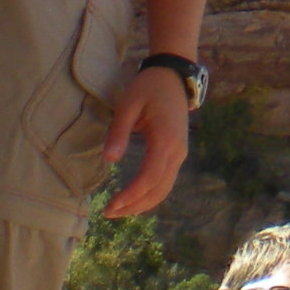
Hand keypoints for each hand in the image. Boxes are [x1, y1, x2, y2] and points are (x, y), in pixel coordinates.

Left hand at [101, 63, 191, 216]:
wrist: (172, 76)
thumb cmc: (147, 88)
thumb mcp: (128, 105)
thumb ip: (118, 132)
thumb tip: (109, 160)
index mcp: (165, 140)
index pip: (148, 178)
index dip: (130, 196)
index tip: (110, 206)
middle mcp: (177, 151)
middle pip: (158, 190)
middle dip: (134, 206)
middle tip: (108, 213)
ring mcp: (180, 153)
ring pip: (164, 189)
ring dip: (142, 204)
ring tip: (119, 210)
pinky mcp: (177, 153)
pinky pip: (166, 181)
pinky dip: (151, 195)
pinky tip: (134, 198)